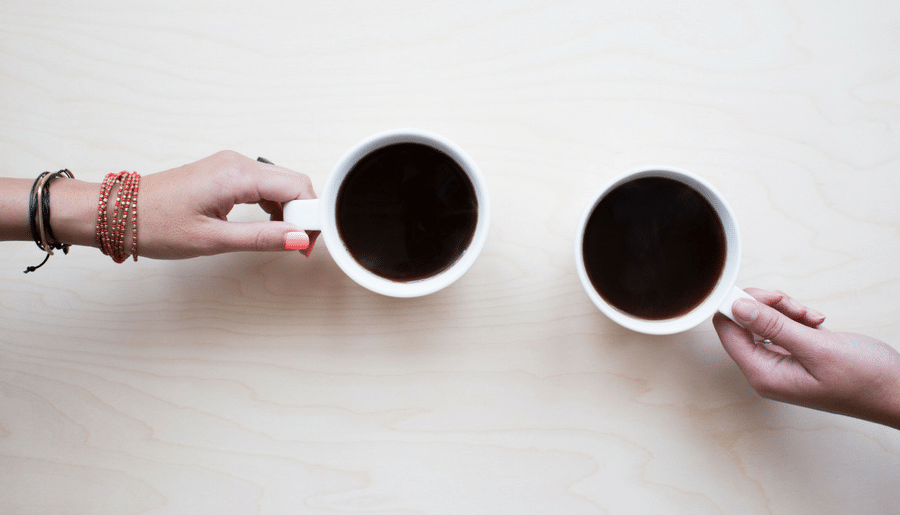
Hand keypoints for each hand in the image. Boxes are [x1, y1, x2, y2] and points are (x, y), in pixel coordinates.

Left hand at [137, 151, 317, 258]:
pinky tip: (269, 226)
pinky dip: (274, 205)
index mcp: (236, 174)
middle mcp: (237, 163)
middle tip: (301, 246)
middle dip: (305, 213)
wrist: (116, 212)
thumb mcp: (212, 239)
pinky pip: (263, 185)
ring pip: (280, 184)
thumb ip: (261, 238)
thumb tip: (299, 239)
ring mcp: (230, 166)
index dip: (312, 215)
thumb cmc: (154, 224)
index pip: (297, 186)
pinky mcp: (224, 174)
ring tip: (285, 240)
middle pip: (293, 182)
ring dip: (290, 211)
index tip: (310, 243)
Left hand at [713, 288, 899, 428]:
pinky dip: (798, 318)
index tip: (761, 295)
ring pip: (764, 320)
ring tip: (812, 318)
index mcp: (763, 374)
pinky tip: (817, 323)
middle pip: (743, 322)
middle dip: (767, 306)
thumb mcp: (816, 348)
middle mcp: (766, 370)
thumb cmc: (865, 381)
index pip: (727, 331)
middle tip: (796, 308)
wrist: (897, 393)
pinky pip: (783, 326)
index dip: (737, 306)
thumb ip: (773, 326)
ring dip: (786, 310)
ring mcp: (781, 362)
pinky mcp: (796, 354)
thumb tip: (737, 308)